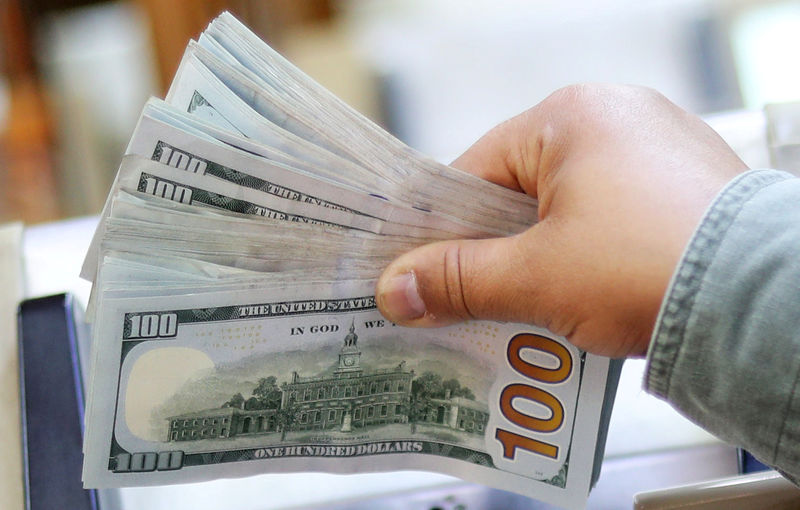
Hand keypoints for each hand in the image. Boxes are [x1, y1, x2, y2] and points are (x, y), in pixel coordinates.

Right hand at [376, 84, 747, 356]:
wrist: (760, 305)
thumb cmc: (644, 268)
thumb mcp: (533, 277)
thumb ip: (456, 280)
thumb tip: (394, 291)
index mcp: (570, 116)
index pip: (476, 170)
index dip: (445, 228)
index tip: (425, 273)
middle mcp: (617, 115)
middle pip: (522, 189)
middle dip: (497, 248)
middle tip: (476, 301)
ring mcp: (659, 146)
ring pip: (568, 205)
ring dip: (544, 256)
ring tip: (533, 306)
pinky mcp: (688, 183)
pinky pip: (613, 214)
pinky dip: (590, 252)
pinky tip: (587, 294)